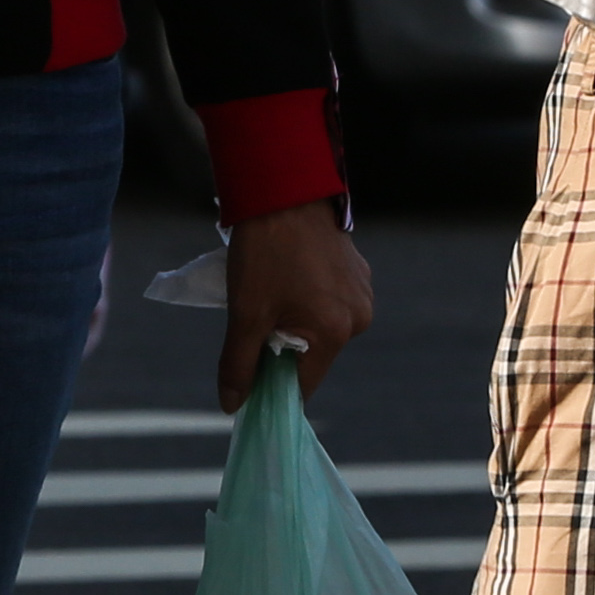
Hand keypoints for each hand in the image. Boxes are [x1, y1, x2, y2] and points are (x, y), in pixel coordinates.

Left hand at [220, 200, 376, 410]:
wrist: (285, 188)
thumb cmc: (264, 252)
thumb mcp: (245, 312)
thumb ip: (238, 364)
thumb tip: (232, 406)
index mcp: (335, 331)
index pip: (303, 384)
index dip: (273, 386)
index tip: (249, 376)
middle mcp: (359, 317)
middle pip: (313, 355)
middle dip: (282, 347)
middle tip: (254, 319)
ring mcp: (362, 292)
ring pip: (320, 327)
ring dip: (295, 321)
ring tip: (271, 291)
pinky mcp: (358, 272)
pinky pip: (330, 301)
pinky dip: (307, 299)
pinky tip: (287, 275)